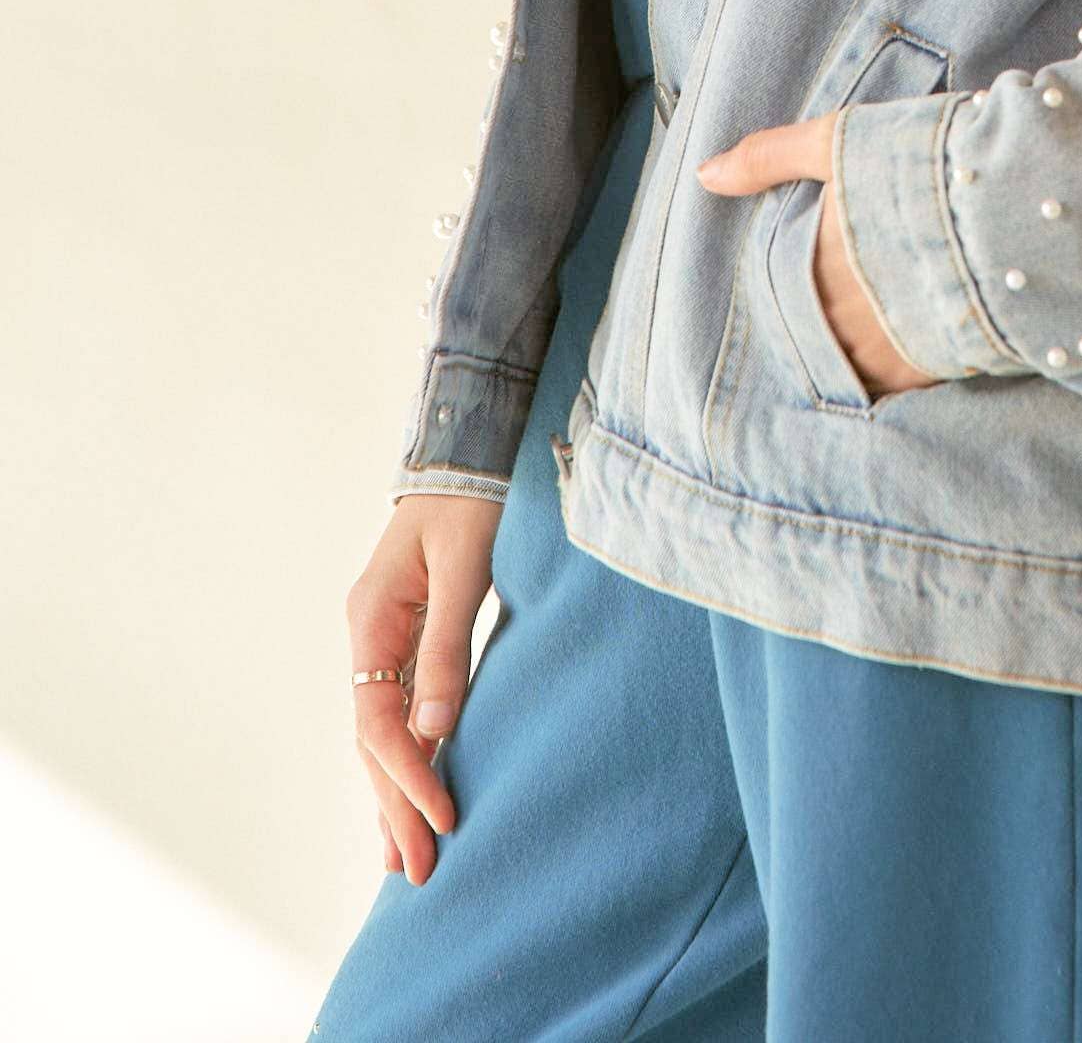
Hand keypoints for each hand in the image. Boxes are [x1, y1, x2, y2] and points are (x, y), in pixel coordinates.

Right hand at [346, 491, 501, 882]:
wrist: (468, 451)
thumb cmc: (469, 499)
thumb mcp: (462, 567)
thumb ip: (446, 646)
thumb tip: (435, 732)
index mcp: (371, 619)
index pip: (377, 721)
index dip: (407, 775)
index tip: (441, 818)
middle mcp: (368, 636)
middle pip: (372, 739)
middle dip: (394, 806)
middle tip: (417, 873)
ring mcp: (384, 640)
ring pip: (382, 733)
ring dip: (395, 794)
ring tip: (405, 859)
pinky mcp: (409, 638)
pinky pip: (400, 712)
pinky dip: (407, 758)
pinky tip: (415, 794)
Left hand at [695, 111, 942, 399]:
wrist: (1011, 198)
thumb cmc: (923, 159)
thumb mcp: (840, 140)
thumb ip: (770, 157)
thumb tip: (704, 176)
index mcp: (813, 260)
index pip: (782, 291)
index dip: (797, 288)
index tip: (814, 283)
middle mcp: (839, 313)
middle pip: (819, 331)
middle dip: (832, 321)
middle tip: (855, 307)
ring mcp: (884, 346)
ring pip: (853, 363)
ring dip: (861, 350)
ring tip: (881, 332)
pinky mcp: (932, 368)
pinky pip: (900, 385)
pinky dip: (903, 370)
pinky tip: (918, 351)